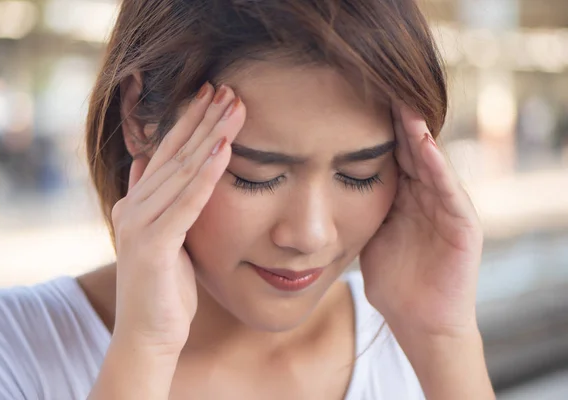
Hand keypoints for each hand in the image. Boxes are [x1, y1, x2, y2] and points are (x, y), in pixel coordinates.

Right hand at [110, 84, 244, 351]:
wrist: (149, 336)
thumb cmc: (164, 290)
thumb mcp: (164, 239)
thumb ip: (158, 202)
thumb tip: (147, 166)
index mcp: (139, 203)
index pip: (167, 154)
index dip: (189, 123)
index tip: (212, 95)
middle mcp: (134, 207)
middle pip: (174, 154)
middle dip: (201, 119)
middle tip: (226, 88)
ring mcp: (139, 225)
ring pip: (180, 171)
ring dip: (209, 137)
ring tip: (232, 106)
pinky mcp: (151, 246)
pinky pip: (185, 204)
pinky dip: (206, 176)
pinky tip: (225, 149)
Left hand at [359, 102, 482, 338]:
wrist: (418, 320)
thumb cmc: (392, 279)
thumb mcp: (368, 234)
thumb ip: (357, 208)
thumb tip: (321, 186)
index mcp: (402, 196)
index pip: (389, 154)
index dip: (373, 129)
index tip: (352, 99)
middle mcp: (426, 195)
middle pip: (410, 149)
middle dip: (397, 120)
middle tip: (380, 85)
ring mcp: (447, 207)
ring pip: (431, 162)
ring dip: (418, 133)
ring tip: (404, 105)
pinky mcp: (464, 225)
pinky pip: (449, 190)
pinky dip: (437, 167)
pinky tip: (424, 145)